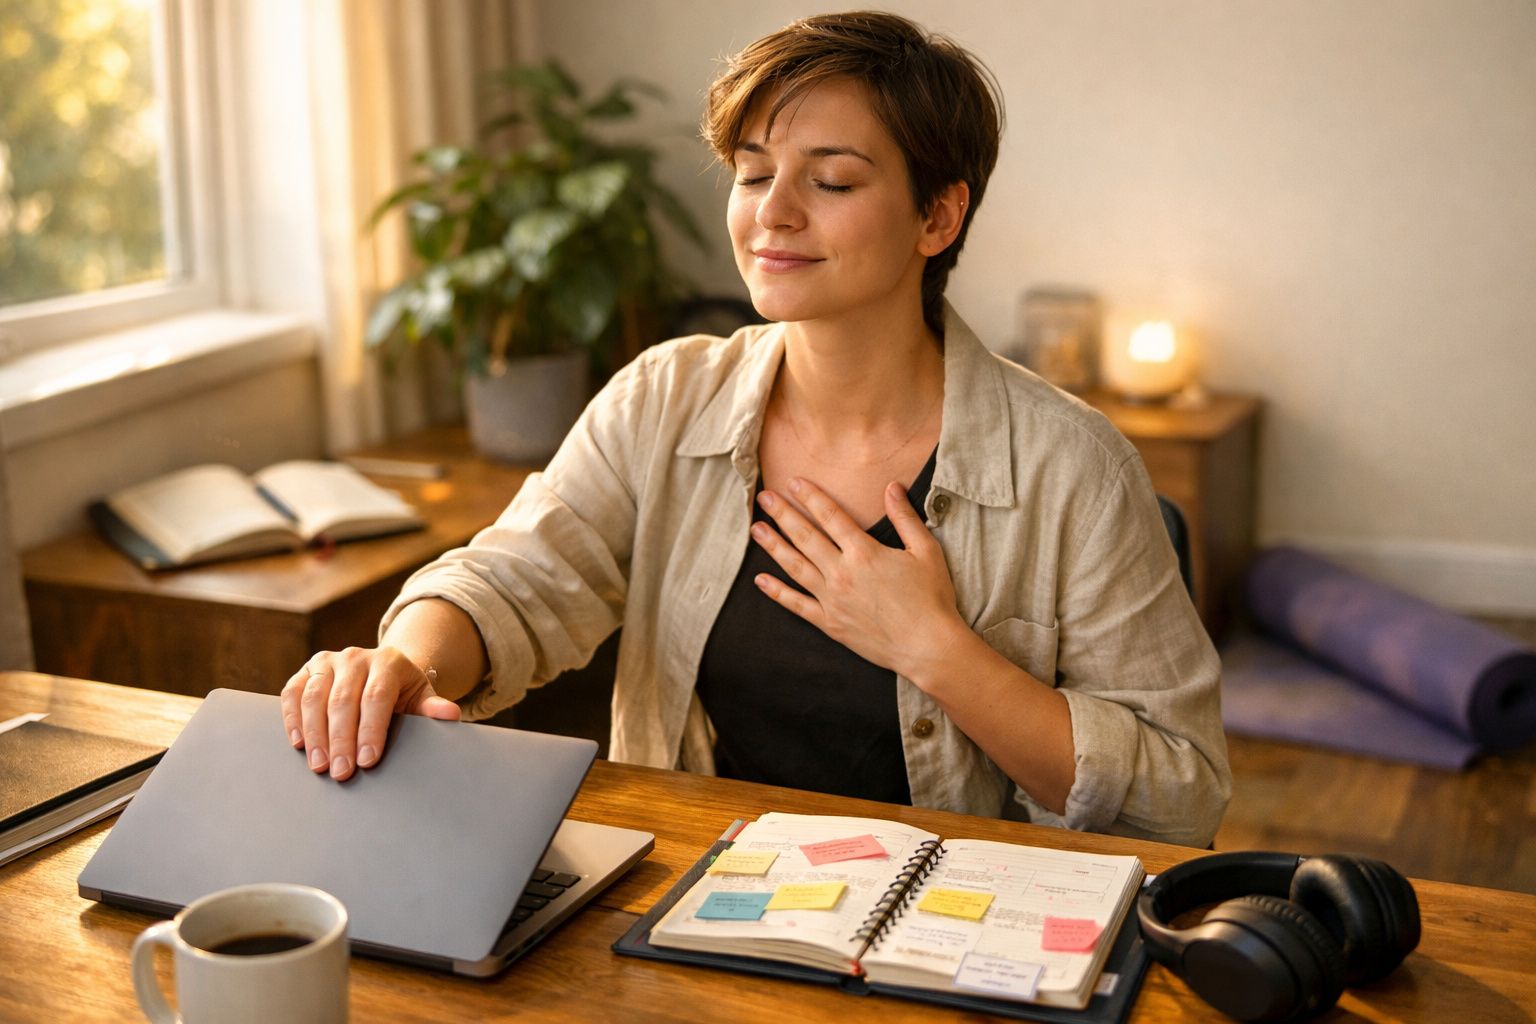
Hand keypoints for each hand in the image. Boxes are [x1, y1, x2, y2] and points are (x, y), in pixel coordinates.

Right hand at [280, 646, 460, 781]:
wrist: (382, 670)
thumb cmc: (402, 693)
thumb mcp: (420, 698)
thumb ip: (432, 708)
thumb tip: (451, 716)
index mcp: (388, 661)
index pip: (377, 697)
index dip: (371, 730)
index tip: (367, 761)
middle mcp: (355, 657)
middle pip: (343, 700)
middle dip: (341, 740)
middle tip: (341, 773)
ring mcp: (328, 661)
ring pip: (314, 696)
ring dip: (314, 734)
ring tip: (319, 766)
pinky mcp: (306, 670)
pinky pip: (292, 692)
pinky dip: (292, 718)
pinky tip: (299, 744)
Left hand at [751, 477, 969, 681]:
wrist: (927, 646)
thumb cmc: (931, 598)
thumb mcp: (926, 551)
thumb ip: (905, 517)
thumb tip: (892, 487)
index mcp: (864, 552)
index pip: (831, 516)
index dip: (811, 496)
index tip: (793, 482)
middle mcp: (842, 573)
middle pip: (805, 537)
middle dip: (783, 514)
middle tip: (765, 498)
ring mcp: (832, 600)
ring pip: (795, 567)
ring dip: (774, 546)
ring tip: (756, 529)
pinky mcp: (830, 624)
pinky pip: (797, 605)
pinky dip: (777, 593)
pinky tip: (760, 580)